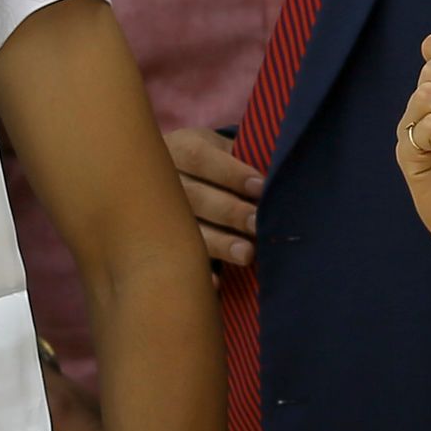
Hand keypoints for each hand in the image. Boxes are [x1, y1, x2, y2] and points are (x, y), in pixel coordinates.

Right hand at [164, 127, 262, 271]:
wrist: (164, 176)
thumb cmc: (209, 162)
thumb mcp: (218, 148)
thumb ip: (241, 157)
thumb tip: (276, 174)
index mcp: (179, 148)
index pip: (200, 157)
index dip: (230, 173)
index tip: (260, 187)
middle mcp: (162, 181)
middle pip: (193, 197)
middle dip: (229, 211)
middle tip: (258, 224)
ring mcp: (154, 214)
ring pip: (183, 230)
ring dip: (217, 243)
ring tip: (247, 254)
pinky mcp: (157, 244)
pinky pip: (173, 260)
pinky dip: (197, 270)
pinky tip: (216, 282)